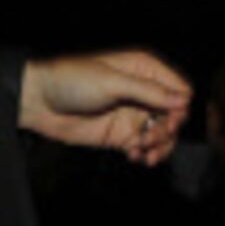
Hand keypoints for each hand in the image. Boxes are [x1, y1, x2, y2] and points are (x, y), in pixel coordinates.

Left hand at [19, 51, 191, 164]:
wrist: (40, 103)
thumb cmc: (73, 81)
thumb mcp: (112, 82)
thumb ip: (149, 92)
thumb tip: (184, 100)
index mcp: (144, 69)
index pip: (179, 88)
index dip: (179, 107)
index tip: (169, 121)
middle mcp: (143, 91)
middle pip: (175, 115)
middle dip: (167, 130)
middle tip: (149, 138)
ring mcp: (133, 114)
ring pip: (164, 134)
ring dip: (159, 146)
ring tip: (141, 151)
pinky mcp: (122, 135)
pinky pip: (145, 147)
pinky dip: (145, 154)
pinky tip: (134, 156)